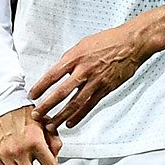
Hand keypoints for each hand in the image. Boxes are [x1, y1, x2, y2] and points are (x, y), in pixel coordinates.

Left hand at [31, 22, 149, 129]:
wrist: (131, 44)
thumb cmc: (109, 40)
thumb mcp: (83, 44)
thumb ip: (70, 58)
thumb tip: (59, 70)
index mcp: (75, 57)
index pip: (52, 75)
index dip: (40, 87)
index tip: (32, 95)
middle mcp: (84, 71)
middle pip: (61, 92)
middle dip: (47, 105)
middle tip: (36, 115)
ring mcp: (95, 82)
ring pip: (75, 103)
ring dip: (61, 116)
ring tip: (50, 125)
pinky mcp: (105, 89)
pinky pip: (90, 105)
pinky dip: (79, 116)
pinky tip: (70, 123)